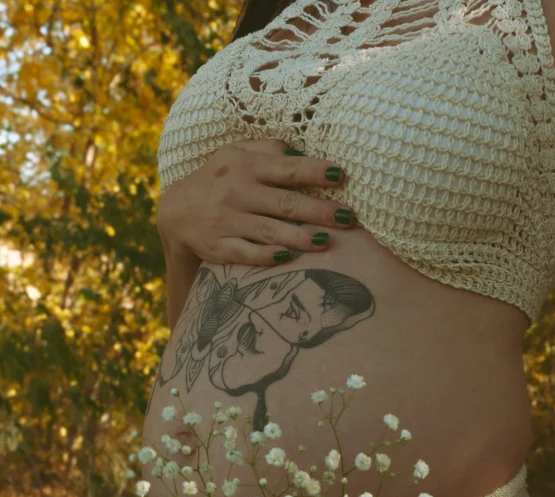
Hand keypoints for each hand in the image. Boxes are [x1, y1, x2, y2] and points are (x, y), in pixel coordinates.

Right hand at [156, 137, 354, 266]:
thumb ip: (268, 149)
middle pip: (284, 203)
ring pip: (269, 230)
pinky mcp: (219, 247)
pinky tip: (287, 257)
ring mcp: (227, 221)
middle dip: (319, 211)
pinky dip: (267, 256)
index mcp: (245, 166)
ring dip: (300, 237)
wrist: (176, 212)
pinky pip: (246, 253)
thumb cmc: (218, 180)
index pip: (286, 168)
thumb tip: (302, 152)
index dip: (315, 172)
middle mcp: (237, 192)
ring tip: (327, 241)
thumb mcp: (235, 154)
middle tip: (348, 218)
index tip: (341, 177)